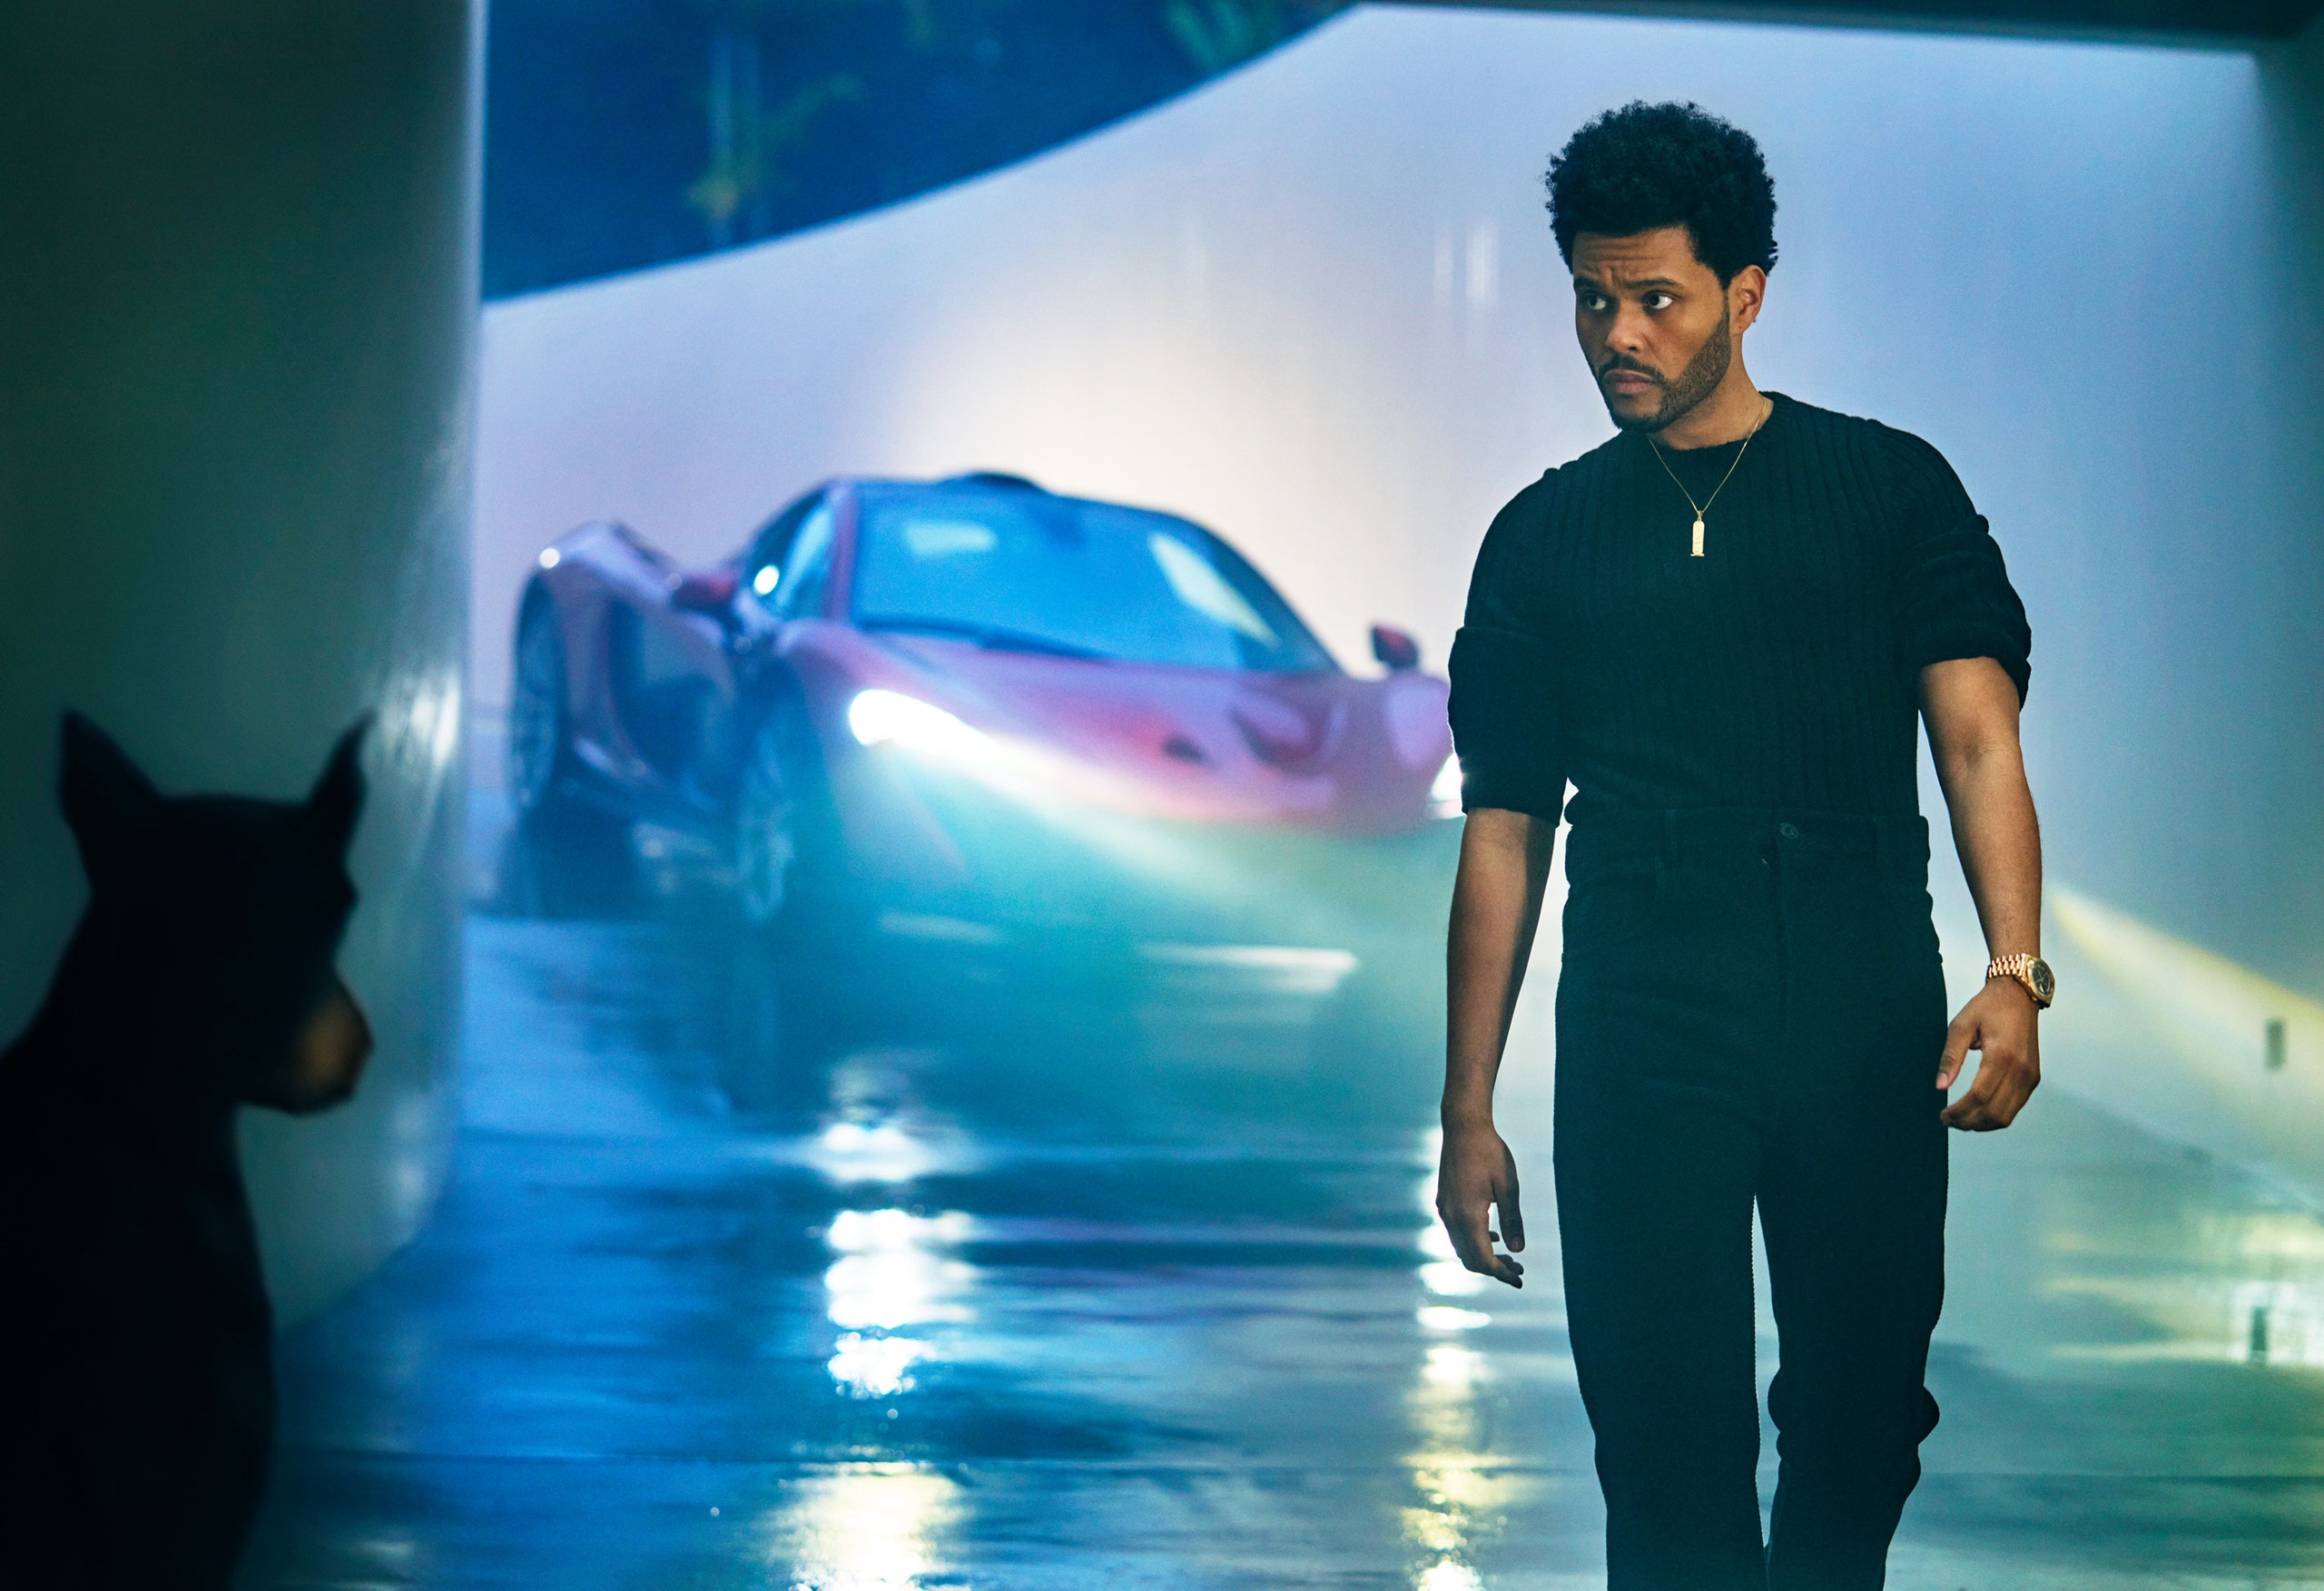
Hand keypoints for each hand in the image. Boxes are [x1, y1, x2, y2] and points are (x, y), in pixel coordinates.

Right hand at [1436, 1119, 1524, 1285]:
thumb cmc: (1489, 1153)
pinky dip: (1472, 1242)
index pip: (1483, 1259)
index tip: (1520, 1277)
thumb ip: (1512, 1220)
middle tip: (1518, 1268)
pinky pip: (1455, 1233)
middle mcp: (1451, 1217)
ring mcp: (1444, 1209)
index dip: (1502, 1273)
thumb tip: (1517, 1251)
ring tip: (1507, 1255)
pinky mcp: (1443, 1201)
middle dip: (1494, 1269)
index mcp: (1468, 1215)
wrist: (1463, 1127)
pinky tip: (1490, 1236)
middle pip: (1469, 1259)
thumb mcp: (1508, 1186)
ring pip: (1461, 1247)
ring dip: (1482, 1256)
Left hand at [1938, 977, 2041, 1129]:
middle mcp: (2021, 1070)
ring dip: (1982, 1124)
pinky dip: (1996, 1116)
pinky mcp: (2033, 1078)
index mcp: (2001, 1056)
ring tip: (1960, 1119)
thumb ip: (1950, 1057)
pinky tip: (1978, 1112)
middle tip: (1948, 1120)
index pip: (1979, 1097)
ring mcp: (2030, 1076)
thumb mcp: (1961, 1026)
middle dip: (1968, 1122)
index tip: (1943, 1116)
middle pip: (1994, 1112)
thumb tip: (1940, 1086)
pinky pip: (2015, 1107)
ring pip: (2007, 1116)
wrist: (2019, 996)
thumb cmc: (1989, 1007)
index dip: (1959, 1112)